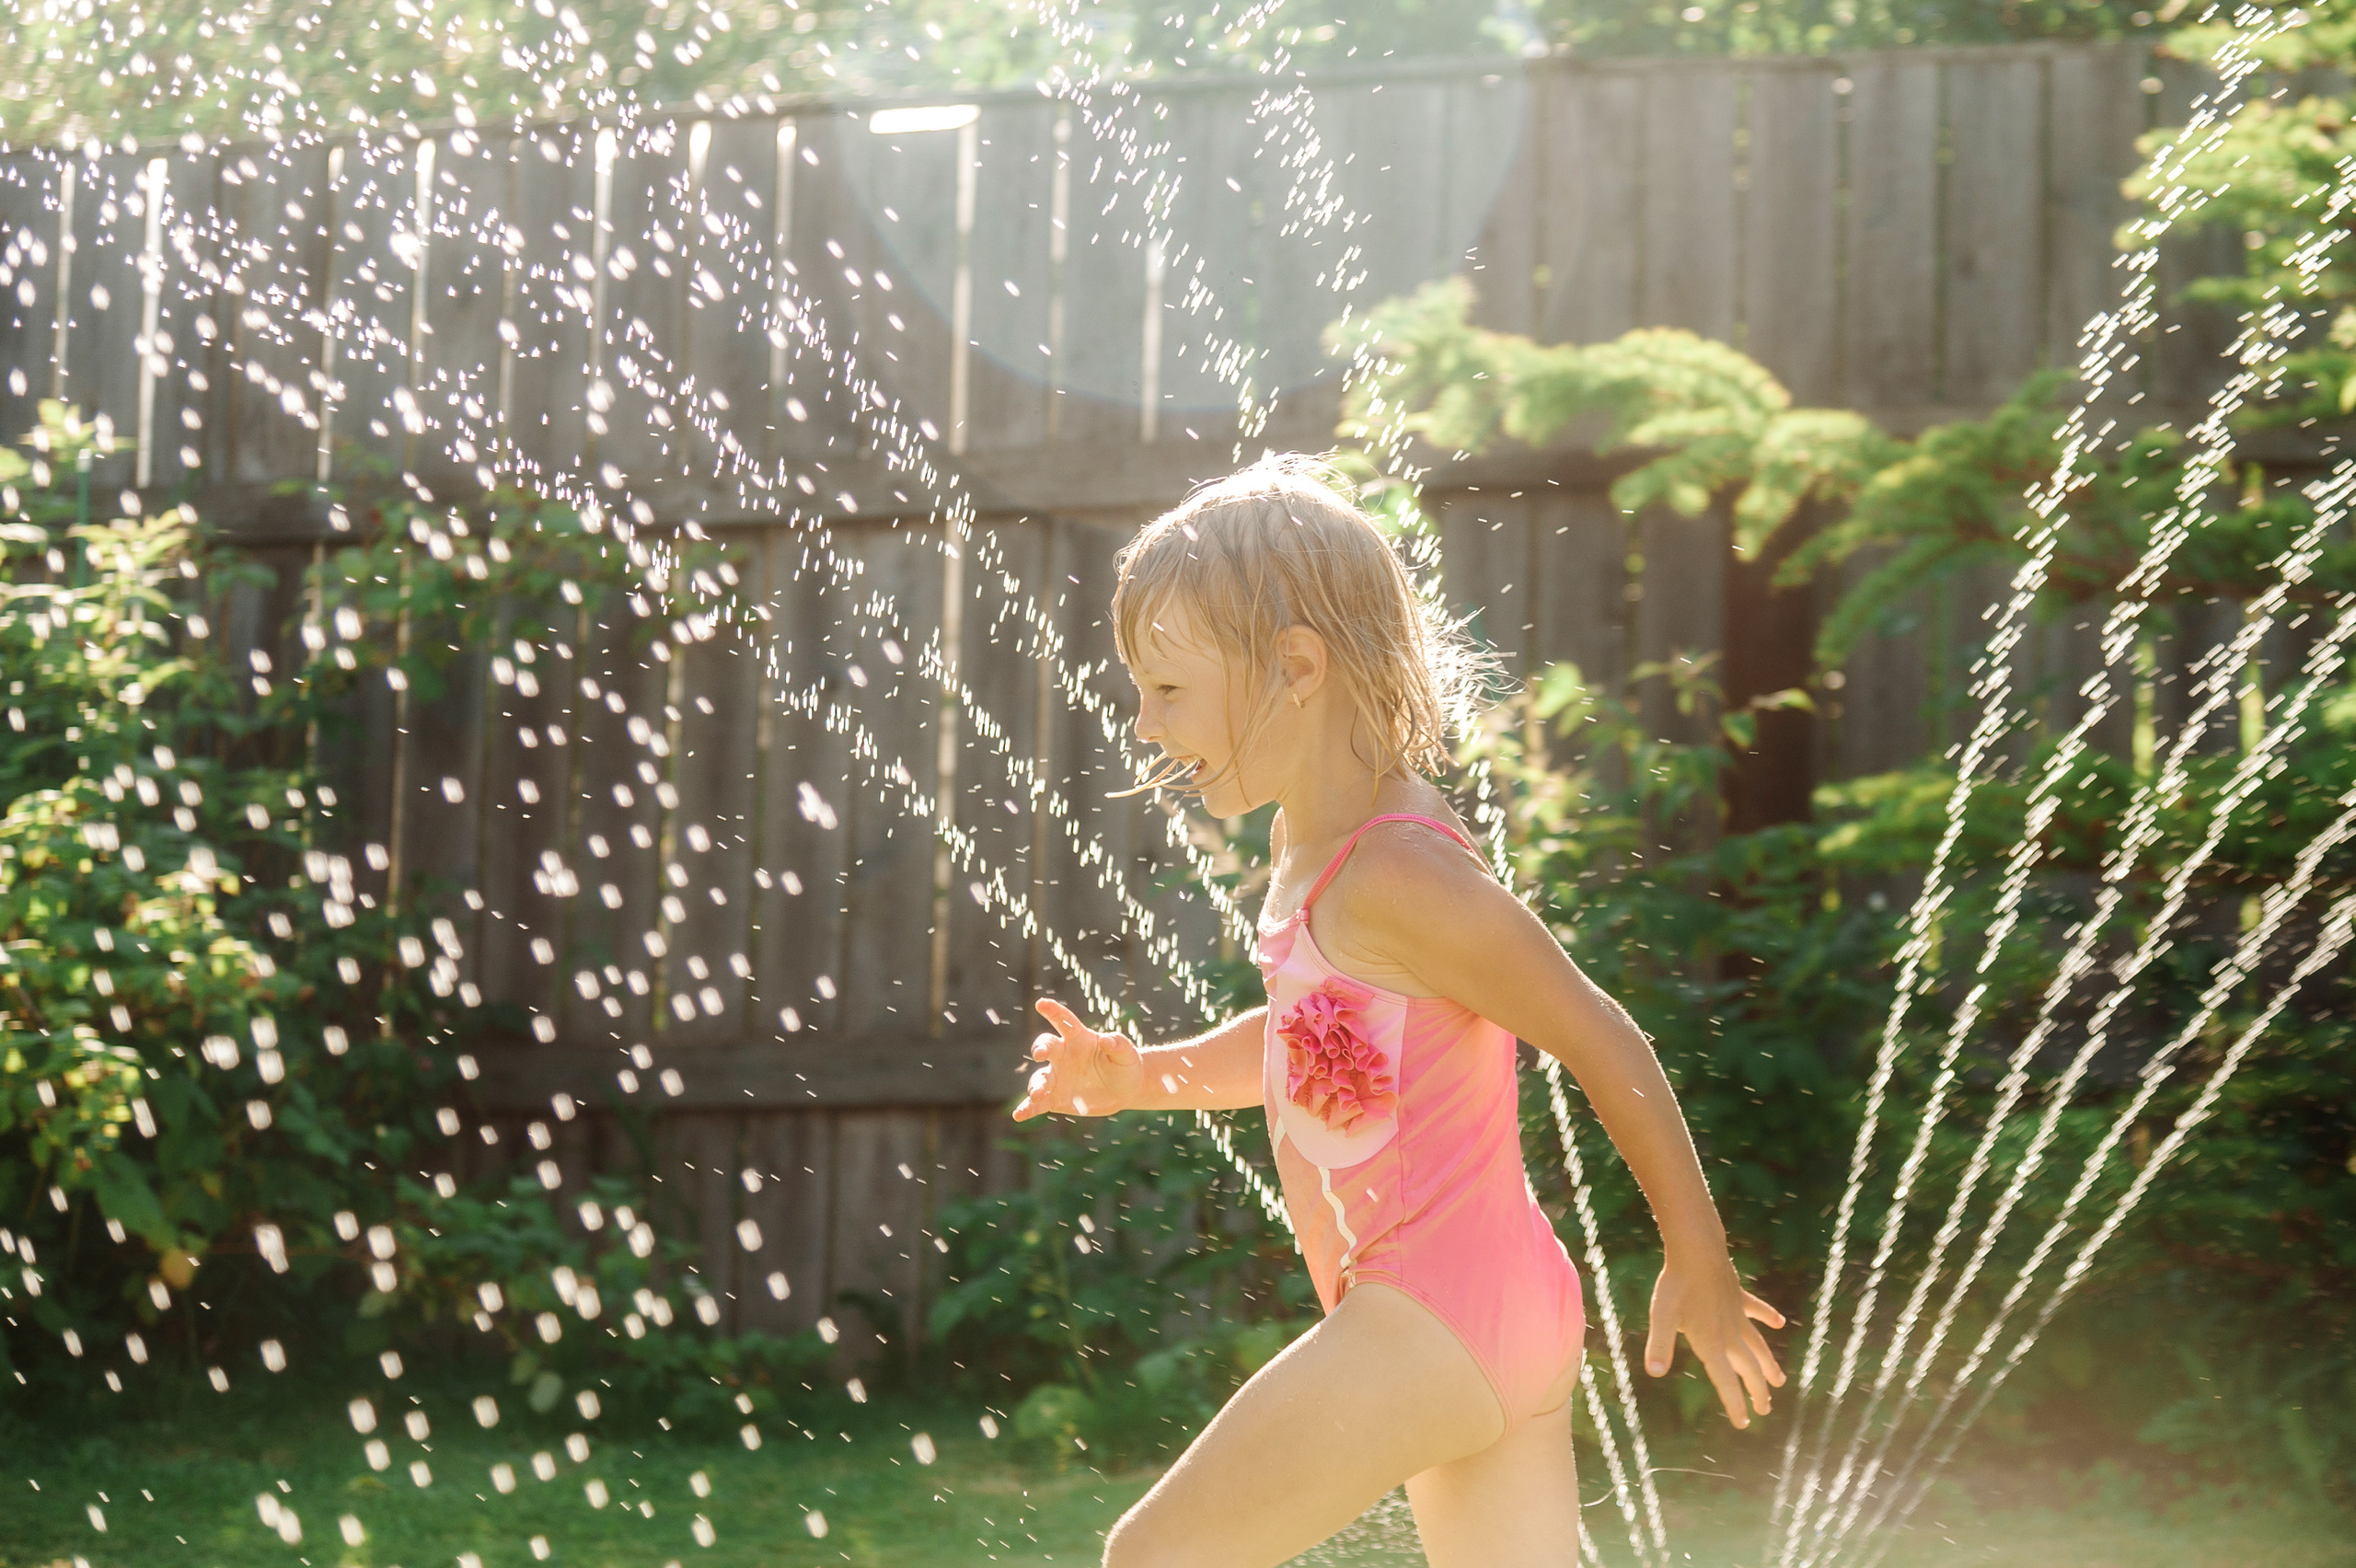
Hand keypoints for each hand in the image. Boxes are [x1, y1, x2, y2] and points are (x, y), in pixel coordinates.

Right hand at [1012, 997, 1143, 1120]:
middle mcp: (1063, 1055)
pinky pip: (1038, 1103)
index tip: (1041, 1004)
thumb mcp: (1127, 1055)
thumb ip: (1118, 1044)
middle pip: (1047, 1047)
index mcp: (1079, 1038)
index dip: (1053, 1012)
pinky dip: (1027, 1108)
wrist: (1123, 1090)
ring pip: (1040, 1078)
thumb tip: (1106, 1039)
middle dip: (1041, 1048)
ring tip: (1037, 1093)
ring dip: (1036, 1085)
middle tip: (1040, 1054)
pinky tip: (1019, 1115)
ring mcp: (1057, 1077)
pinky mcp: (1055, 1098)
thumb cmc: (1124, 1065)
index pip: (1064, 1022)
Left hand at [1644, 1253, 1786, 1429]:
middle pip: (1748, 1369)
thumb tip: (1654, 1371)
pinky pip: (1757, 1309)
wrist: (1697, 1251)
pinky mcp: (1738, 1296)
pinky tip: (1778, 1322)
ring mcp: (1737, 1314)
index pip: (1725, 1380)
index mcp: (1711, 1343)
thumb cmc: (1676, 1285)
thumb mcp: (1662, 1316)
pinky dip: (1768, 1316)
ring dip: (1768, 1364)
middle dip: (1756, 1391)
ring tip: (1779, 1381)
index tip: (1743, 1423)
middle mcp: (1730, 1333)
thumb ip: (1659, 1345)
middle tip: (1765, 1410)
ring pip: (1758, 1345)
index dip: (1734, 1403)